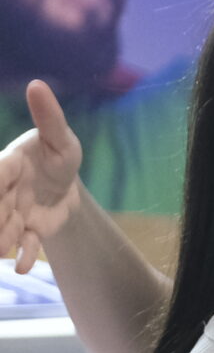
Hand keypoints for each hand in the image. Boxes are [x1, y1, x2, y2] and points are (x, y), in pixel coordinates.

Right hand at [0, 80, 86, 272]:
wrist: (68, 184)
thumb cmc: (58, 155)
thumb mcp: (61, 136)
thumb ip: (49, 116)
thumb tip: (37, 85)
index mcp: (6, 165)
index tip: (1, 185)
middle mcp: (5, 191)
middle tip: (1, 234)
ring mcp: (15, 213)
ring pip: (4, 229)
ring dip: (2, 241)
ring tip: (3, 252)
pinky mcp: (31, 230)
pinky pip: (25, 245)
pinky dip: (24, 256)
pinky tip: (23, 267)